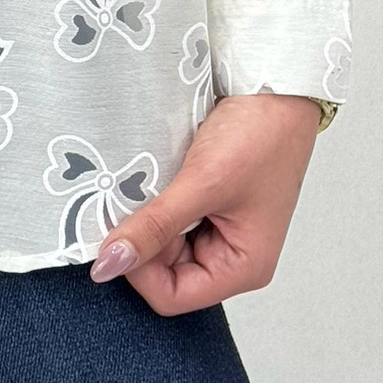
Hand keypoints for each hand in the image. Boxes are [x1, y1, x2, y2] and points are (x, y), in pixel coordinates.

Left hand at [88, 92, 321, 314]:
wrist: (275, 86)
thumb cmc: (260, 137)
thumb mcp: (202, 183)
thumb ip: (154, 227)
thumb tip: (108, 265)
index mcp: (243, 267)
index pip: (171, 296)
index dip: (139, 269)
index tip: (118, 231)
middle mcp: (231, 256)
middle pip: (164, 272)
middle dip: (142, 240)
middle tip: (132, 199)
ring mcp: (218, 230)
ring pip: (161, 244)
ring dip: (147, 218)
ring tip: (146, 184)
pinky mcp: (206, 205)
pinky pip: (168, 218)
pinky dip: (154, 201)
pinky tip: (153, 178)